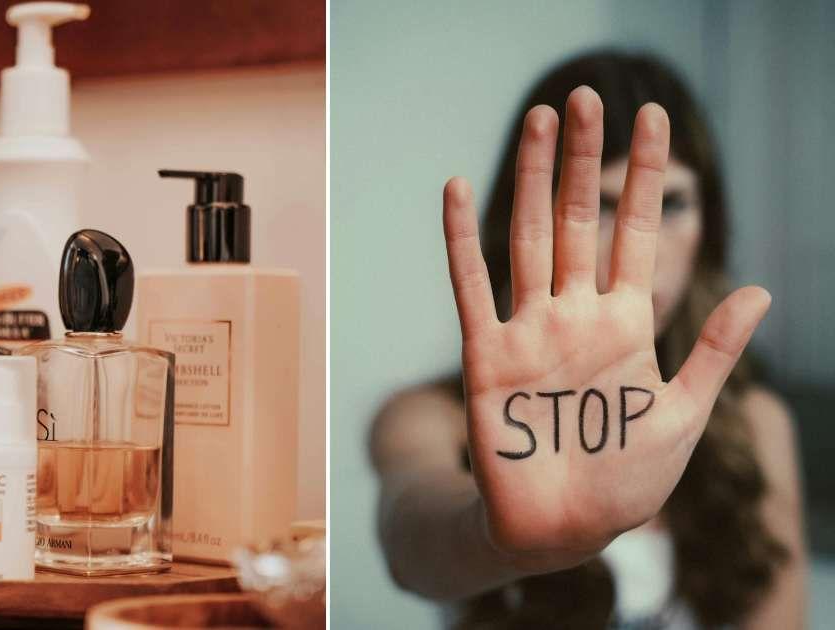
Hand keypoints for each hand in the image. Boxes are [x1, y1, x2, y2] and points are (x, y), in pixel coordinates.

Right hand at [442, 87, 769, 571]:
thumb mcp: (683, 414)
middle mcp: (575, 315)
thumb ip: (712, 351)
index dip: (647, 178)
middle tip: (588, 98)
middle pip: (581, 221)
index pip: (638, 234)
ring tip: (541, 121)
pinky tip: (455, 190)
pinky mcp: (488, 355)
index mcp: (626, 325)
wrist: (562, 529)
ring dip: (535, 180)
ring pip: (531, 238)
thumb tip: (761, 290)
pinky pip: (470, 286)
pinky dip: (461, 239)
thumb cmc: (625, 481)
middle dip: (587, 160)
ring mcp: (529, 330)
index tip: (654, 121)